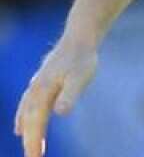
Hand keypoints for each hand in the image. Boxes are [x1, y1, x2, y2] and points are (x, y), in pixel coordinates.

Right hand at [13, 38, 99, 156]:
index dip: (33, 141)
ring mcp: (36, 87)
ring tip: (27, 146)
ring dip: (26, 131)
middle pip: (29, 121)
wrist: (79, 38)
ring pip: (25, 113)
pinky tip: (21, 126)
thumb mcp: (81, 77)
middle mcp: (35, 91)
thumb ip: (70, 94)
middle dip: (30, 141)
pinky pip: (26, 106)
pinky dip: (22, 118)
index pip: (36, 123)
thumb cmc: (82, 58)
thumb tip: (60, 112)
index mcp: (43, 92)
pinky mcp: (40, 84)